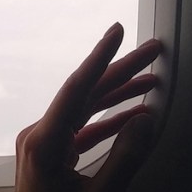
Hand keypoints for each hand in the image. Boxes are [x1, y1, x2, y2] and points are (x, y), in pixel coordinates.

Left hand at [15, 23, 160, 191]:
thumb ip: (124, 159)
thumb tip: (144, 120)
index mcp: (43, 142)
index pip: (77, 88)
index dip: (101, 57)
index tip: (118, 32)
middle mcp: (38, 136)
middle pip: (84, 93)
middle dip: (121, 70)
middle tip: (152, 49)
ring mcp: (43, 144)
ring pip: (84, 109)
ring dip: (118, 94)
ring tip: (152, 78)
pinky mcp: (50, 154)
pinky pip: (82, 129)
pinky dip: (108, 121)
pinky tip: (136, 115)